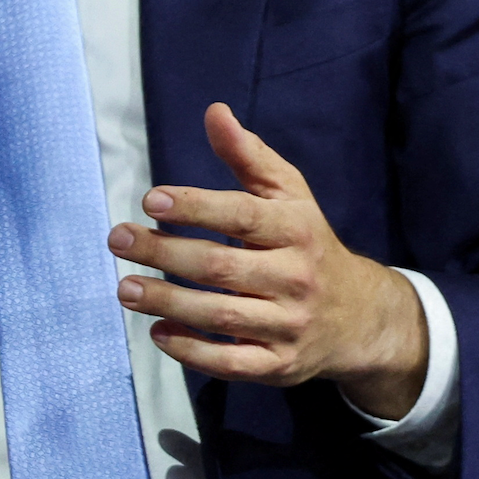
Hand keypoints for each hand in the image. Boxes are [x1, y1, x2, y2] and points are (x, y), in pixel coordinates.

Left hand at [111, 104, 429, 419]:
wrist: (360, 317)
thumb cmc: (308, 243)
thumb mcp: (290, 195)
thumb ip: (249, 156)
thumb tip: (214, 112)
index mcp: (296, 229)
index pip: (241, 215)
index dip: (196, 206)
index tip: (150, 199)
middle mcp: (295, 278)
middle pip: (221, 267)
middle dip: (164, 253)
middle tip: (118, 240)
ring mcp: (288, 325)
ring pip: (221, 315)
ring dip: (168, 302)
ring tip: (125, 288)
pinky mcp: (280, 366)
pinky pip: (232, 363)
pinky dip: (192, 351)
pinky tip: (158, 332)